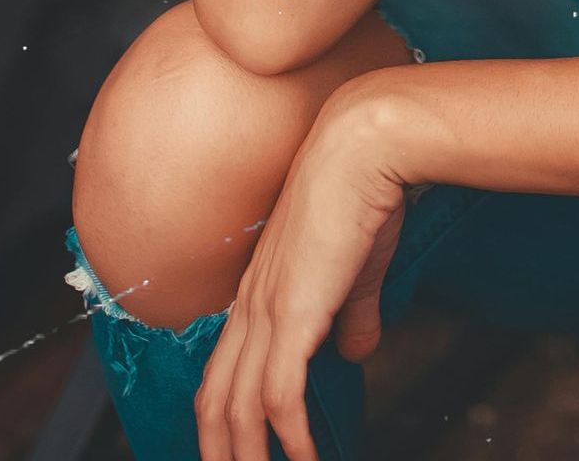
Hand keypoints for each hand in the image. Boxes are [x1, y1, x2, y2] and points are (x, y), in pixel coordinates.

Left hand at [193, 97, 411, 460]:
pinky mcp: (293, 314)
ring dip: (249, 457)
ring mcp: (267, 310)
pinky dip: (289, 438)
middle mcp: (251, 304)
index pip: (222, 371)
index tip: (235, 450)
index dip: (222, 418)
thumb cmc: (363, 194)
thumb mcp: (358, 268)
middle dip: (221, 451)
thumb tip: (357, 352)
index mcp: (260, 290)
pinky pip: (278, 396)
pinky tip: (304, 458)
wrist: (364, 148)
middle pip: (214, 400)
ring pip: (237, 407)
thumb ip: (353, 315)